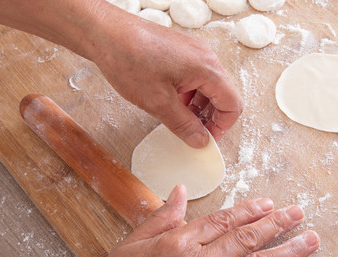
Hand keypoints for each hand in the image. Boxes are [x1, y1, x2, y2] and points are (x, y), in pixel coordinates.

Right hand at [49, 185, 319, 256]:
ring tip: (310, 240)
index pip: (223, 221)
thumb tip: (180, 191)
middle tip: (299, 214)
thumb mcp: (130, 246)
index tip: (268, 204)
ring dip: (289, 252)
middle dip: (276, 223)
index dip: (249, 211)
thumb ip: (160, 217)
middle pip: (246, 238)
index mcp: (179, 242)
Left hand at [87, 3, 243, 147]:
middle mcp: (205, 57)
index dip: (222, 127)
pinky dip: (188, 94)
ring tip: (179, 121)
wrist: (105, 33)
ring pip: (208, 87)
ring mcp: (193, 52)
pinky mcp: (181, 51)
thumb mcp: (158, 102)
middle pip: (222, 95)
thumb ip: (184, 125)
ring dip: (198, 108)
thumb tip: (200, 140)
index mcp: (207, 68)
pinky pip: (194, 77)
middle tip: (193, 135)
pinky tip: (170, 104)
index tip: (206, 140)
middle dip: (210, 118)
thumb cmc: (129, 60)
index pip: (232, 104)